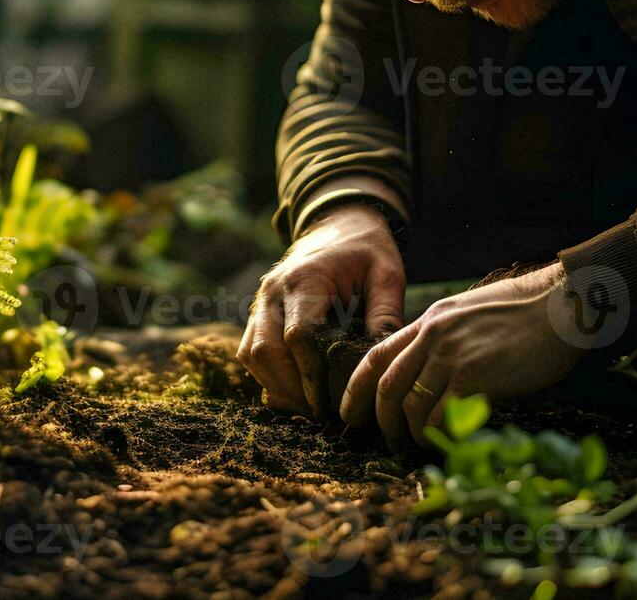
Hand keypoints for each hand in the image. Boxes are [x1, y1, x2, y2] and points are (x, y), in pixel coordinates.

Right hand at [237, 203, 404, 415]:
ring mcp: (260, 301)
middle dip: (292, 388)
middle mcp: (273, 291)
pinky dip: (268, 376)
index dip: (313, 374)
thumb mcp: (387, 274)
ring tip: (310, 409)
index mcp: (305, 278)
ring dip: (277, 386)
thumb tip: (383, 361)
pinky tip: (295, 394)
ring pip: (251, 354)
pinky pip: (249, 351)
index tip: (335, 401)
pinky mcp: (258, 312)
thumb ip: (387, 314)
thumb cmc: (367, 249)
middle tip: (323, 415)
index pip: (299, 336)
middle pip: (266, 350)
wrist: (339, 222)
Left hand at [340, 262, 587, 449]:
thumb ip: (447, 339)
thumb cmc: (528, 313)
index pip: (377, 353)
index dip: (356, 387)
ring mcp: (452, 355)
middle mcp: (433, 334)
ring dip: (409, 432)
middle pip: (387, 384)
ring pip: (409, 403)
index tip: (349, 411)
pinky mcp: (475, 376)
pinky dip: (435, 435)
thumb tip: (433, 376)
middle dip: (379, 418)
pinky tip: (443, 441)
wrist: (562, 305)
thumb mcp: (472, 314)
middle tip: (384, 439)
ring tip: (416, 444)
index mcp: (431, 319)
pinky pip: (439, 415)